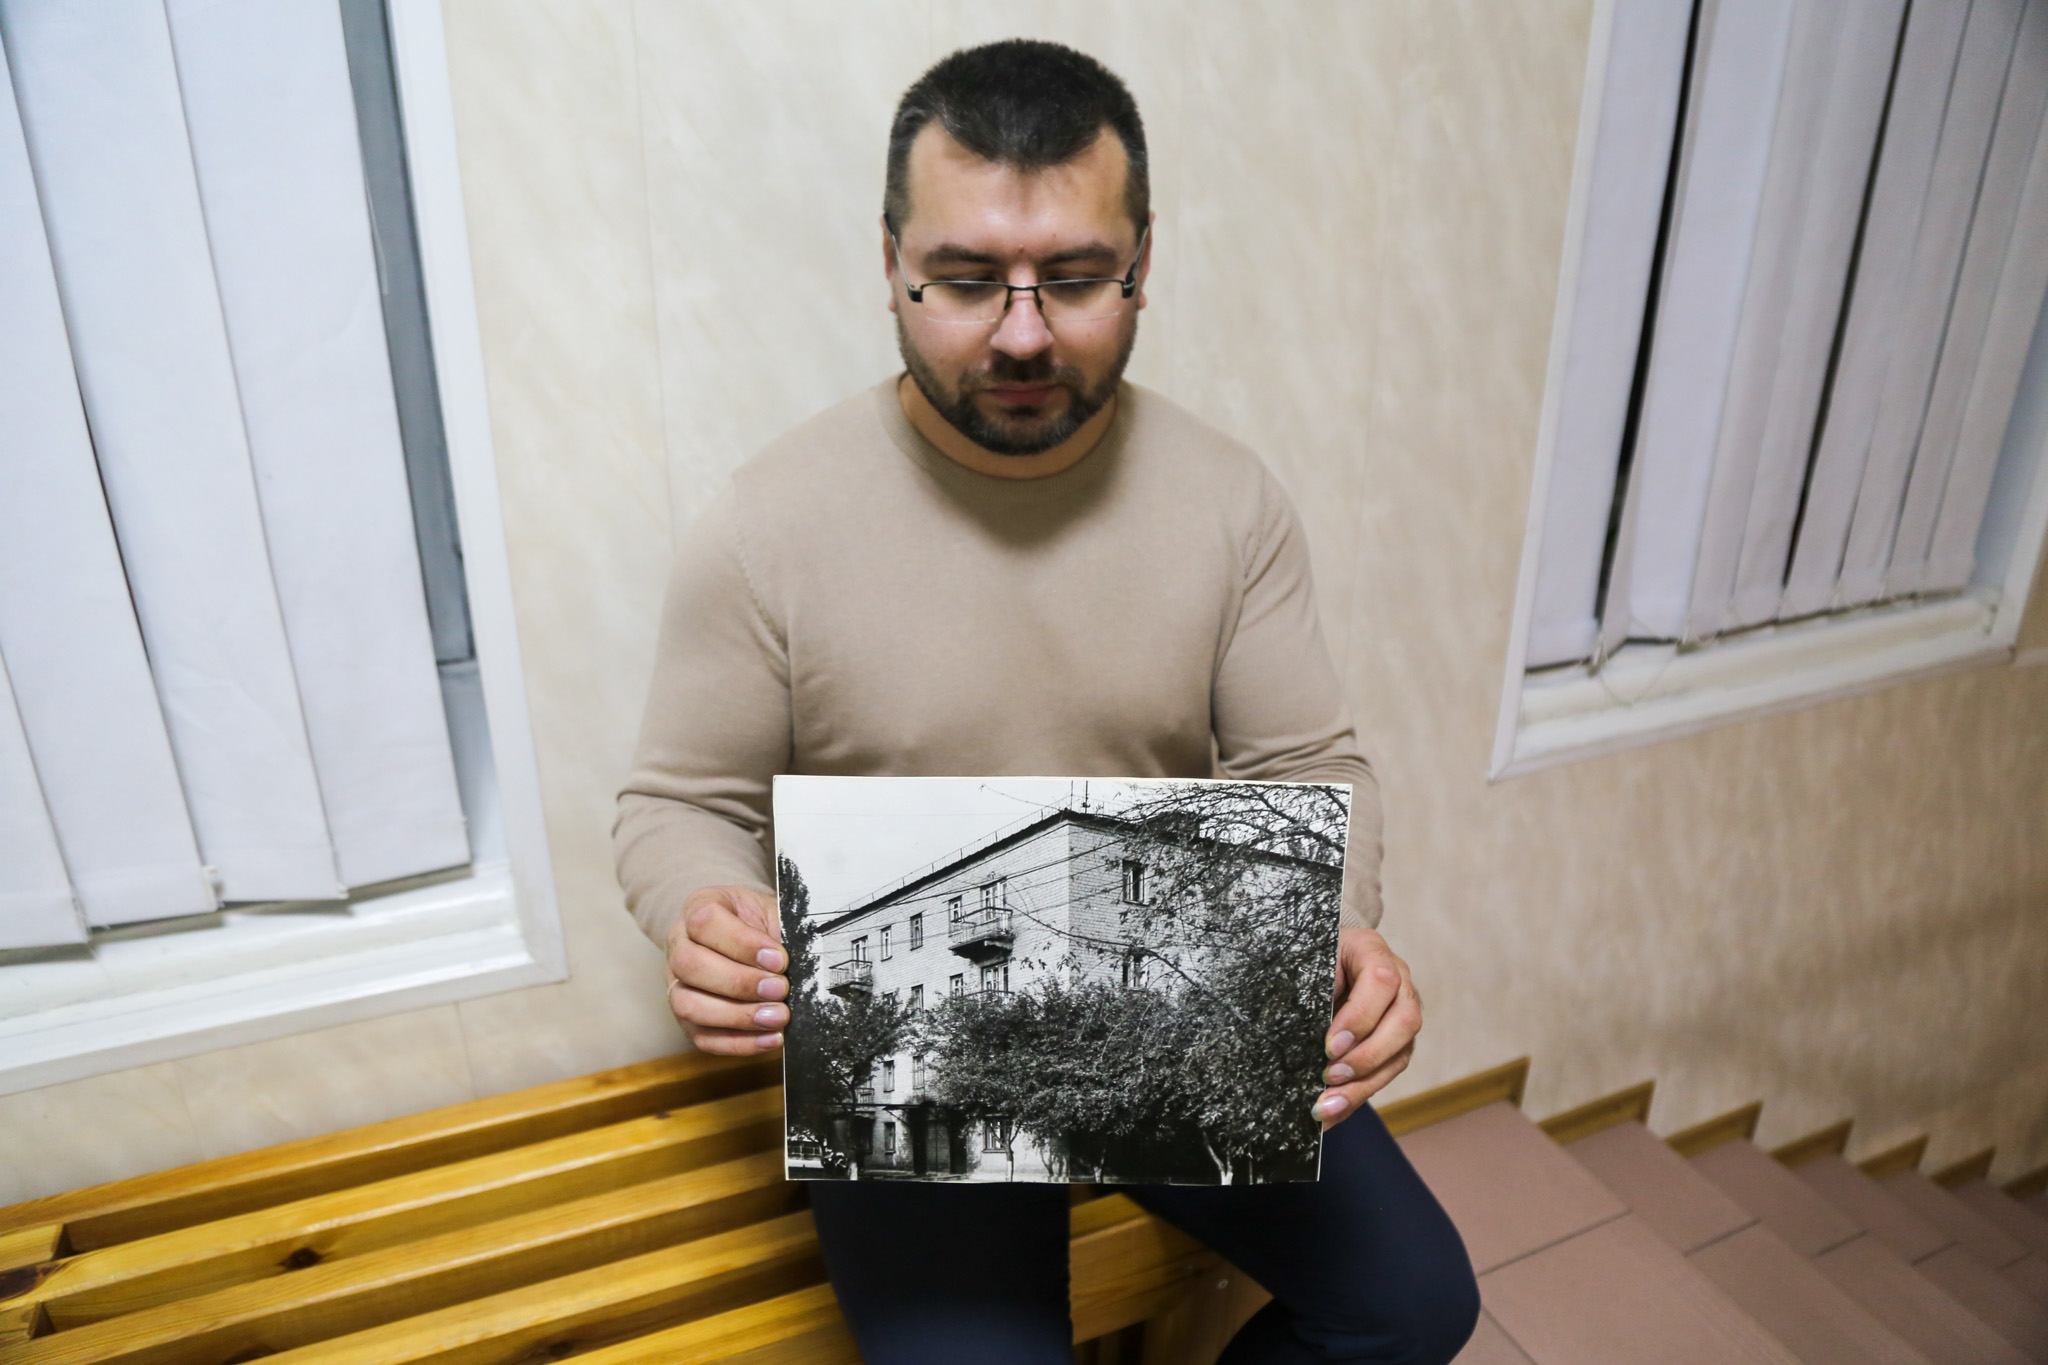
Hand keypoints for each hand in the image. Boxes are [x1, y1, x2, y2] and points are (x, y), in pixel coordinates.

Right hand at [665, 885, 787, 1054]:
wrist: (754, 941)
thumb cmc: (764, 925)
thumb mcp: (774, 912)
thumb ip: (782, 930)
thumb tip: (806, 960)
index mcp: (698, 908)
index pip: (704, 922)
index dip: (742, 943)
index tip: (779, 959)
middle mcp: (679, 945)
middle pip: (689, 965)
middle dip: (739, 982)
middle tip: (780, 988)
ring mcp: (677, 985)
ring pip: (688, 1004)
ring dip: (737, 1016)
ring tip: (778, 1016)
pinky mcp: (689, 1021)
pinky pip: (704, 1038)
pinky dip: (739, 1043)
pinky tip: (771, 1038)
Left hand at [1314, 927, 1419, 1128]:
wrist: (1316, 961)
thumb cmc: (1306, 958)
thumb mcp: (1303, 961)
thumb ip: (1304, 987)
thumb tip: (1294, 1030)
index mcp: (1371, 950)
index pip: (1381, 980)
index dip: (1360, 1016)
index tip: (1330, 1044)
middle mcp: (1398, 982)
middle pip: (1405, 1021)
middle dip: (1367, 1055)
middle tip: (1330, 1076)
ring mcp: (1401, 1013)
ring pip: (1400, 1054)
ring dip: (1363, 1084)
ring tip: (1327, 1105)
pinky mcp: (1395, 1043)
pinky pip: (1386, 1074)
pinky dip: (1358, 1095)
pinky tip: (1332, 1112)